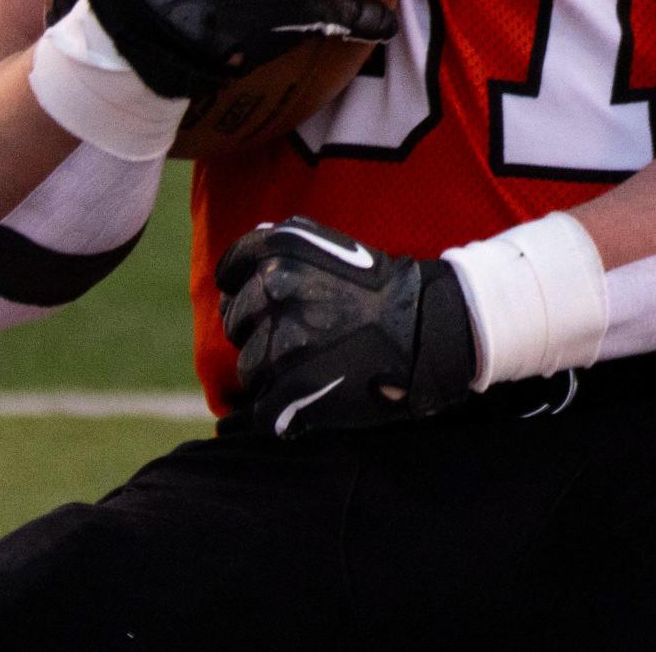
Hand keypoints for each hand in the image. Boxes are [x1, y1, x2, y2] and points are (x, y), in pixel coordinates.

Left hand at [216, 215, 476, 437]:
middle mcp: (272, 291)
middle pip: (236, 323)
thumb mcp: (329, 244)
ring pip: (248, 368)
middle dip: (258, 332)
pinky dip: (279, 411)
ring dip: (270, 373)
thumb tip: (241, 263)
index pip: (229, 274)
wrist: (426, 327)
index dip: (243, 291)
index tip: (264, 305)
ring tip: (309, 367)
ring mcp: (280, 343)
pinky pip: (263, 410)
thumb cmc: (380, 287)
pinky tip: (304, 401)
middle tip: (298, 338)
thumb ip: (281, 246)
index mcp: (277, 251)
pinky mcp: (292, 390)